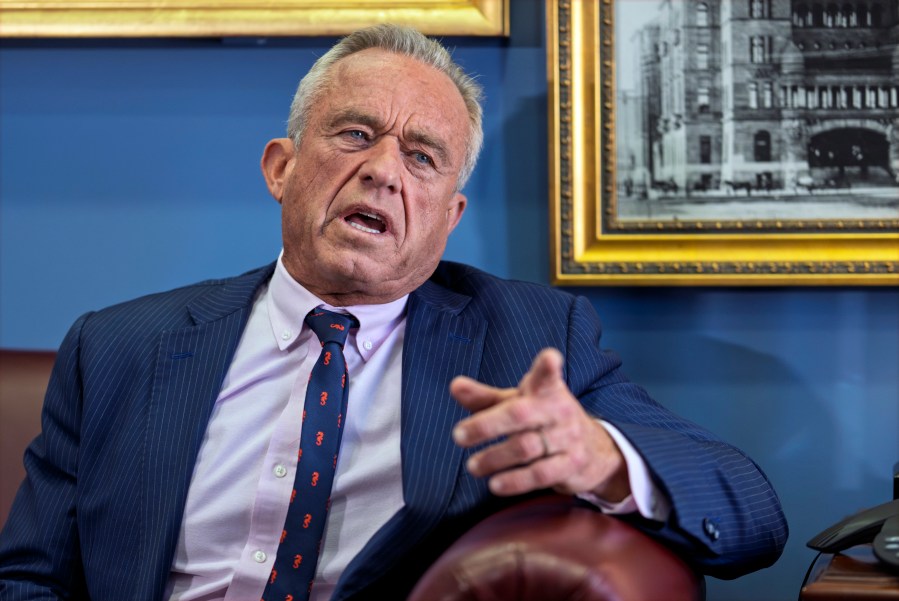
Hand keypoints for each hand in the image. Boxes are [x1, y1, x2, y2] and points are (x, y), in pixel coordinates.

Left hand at [450, 348, 630, 499]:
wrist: (595, 450)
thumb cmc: (544, 420)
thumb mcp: (518, 403)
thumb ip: (485, 398)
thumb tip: (454, 386)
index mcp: (546, 390)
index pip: (548, 375)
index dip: (548, 366)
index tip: (549, 358)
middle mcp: (559, 410)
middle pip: (519, 414)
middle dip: (486, 425)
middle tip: (458, 436)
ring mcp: (568, 438)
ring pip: (526, 447)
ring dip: (494, 458)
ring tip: (473, 466)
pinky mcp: (572, 465)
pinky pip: (540, 474)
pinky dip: (515, 481)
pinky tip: (495, 485)